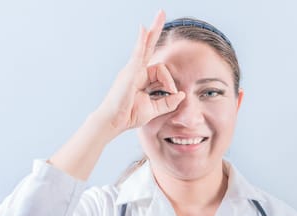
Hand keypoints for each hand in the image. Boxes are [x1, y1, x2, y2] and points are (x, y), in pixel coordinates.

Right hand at [95, 10, 185, 135]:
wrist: (114, 121)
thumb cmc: (129, 116)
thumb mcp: (155, 109)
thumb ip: (169, 102)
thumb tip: (182, 94)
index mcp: (141, 78)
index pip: (161, 71)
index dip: (170, 81)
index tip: (173, 92)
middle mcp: (135, 70)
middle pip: (148, 46)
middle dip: (155, 30)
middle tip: (161, 12)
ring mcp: (131, 69)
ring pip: (145, 47)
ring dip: (154, 30)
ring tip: (161, 14)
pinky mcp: (129, 72)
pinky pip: (137, 54)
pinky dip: (141, 41)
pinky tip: (144, 29)